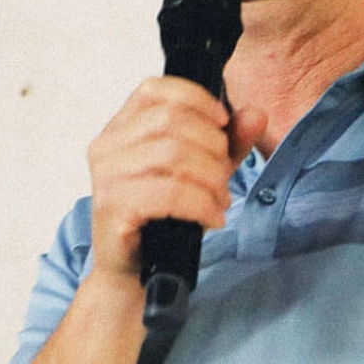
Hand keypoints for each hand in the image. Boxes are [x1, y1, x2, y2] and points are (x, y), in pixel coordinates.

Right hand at [84, 75, 233, 282]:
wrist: (134, 274)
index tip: (222, 124)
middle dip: (212, 147)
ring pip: (173, 154)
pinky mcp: (114, 207)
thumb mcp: (201, 174)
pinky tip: (211, 218)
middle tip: (224, 178)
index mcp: (120, 128)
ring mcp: (106, 176)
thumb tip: (256, 114)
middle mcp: (107, 146)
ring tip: (219, 201)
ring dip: (211, 178)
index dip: (196, 99)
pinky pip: (170, 193)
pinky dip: (201, 204)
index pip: (154, 88)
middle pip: (172, 120)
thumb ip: (228, 143)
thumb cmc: (162, 220)